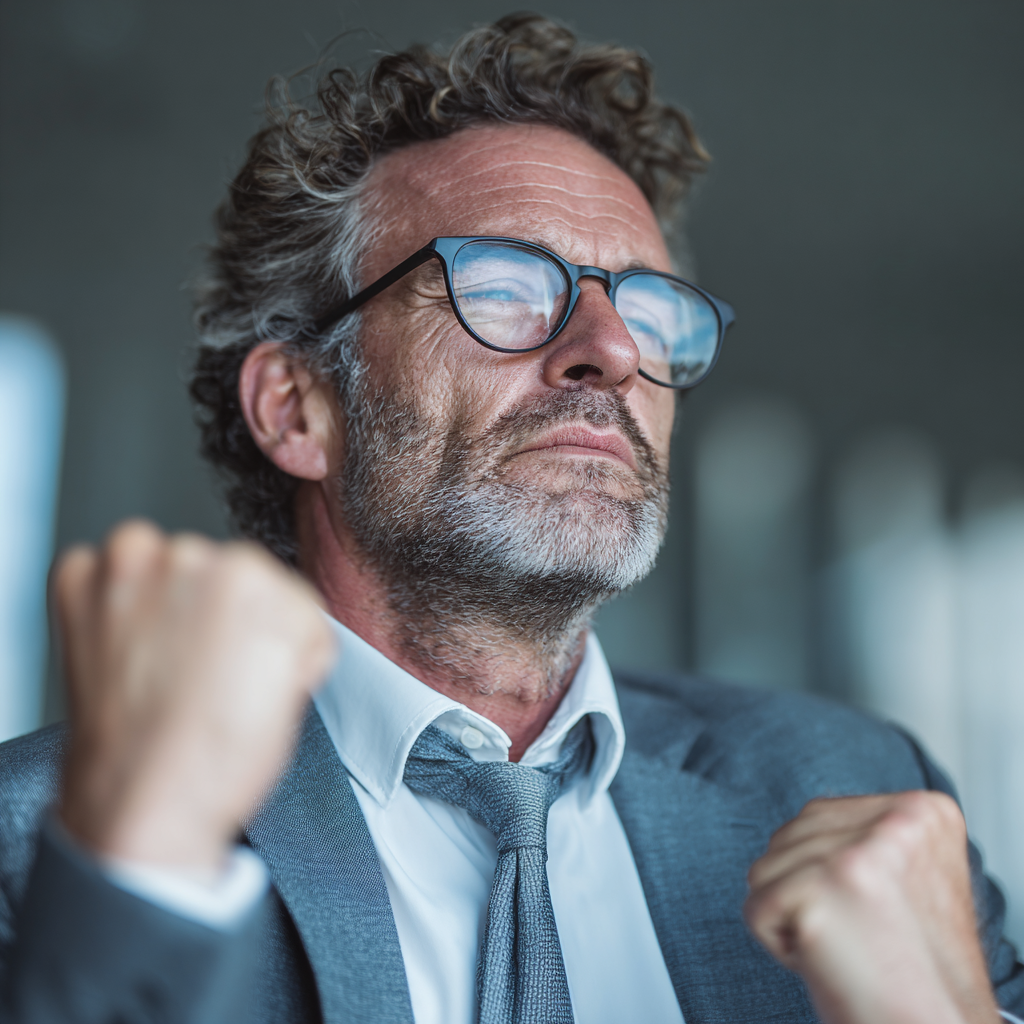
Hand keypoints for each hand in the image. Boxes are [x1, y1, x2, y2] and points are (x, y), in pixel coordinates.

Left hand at [55, 520, 335, 873]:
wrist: (142, 807)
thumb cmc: (216, 760)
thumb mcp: (291, 680)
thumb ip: (284, 623)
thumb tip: (264, 608)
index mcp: (254, 579)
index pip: (282, 591)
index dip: (273, 637)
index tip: (254, 667)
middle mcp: (191, 557)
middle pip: (226, 570)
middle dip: (221, 615)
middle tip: (212, 673)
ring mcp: (130, 567)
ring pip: (170, 567)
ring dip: (170, 604)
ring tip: (169, 668)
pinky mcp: (80, 581)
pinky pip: (107, 573)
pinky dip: (116, 606)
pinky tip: (132, 654)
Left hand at [744, 792, 1000, 1023]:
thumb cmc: (916, 970)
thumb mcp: (909, 876)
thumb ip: (864, 834)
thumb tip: (807, 821)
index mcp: (924, 810)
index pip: (821, 815)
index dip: (830, 872)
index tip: (877, 911)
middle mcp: (896, 819)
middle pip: (789, 835)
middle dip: (807, 892)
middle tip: (861, 936)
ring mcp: (857, 850)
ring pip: (766, 868)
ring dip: (793, 918)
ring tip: (850, 947)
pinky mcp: (823, 885)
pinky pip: (755, 907)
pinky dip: (779, 944)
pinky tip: (830, 960)